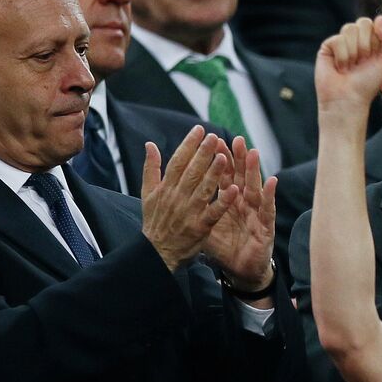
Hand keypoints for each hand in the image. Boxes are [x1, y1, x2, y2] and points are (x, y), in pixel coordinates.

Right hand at [139, 126, 234, 270]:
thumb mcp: (147, 194)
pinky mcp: (200, 226)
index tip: (199, 129)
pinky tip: (235, 189)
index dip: (188, 145)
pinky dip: (224, 201)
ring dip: (214, 173)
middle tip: (214, 136)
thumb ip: (151, 168)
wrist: (157, 252)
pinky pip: (214, 212)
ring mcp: (189, 212)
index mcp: (165, 188)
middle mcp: (176, 197)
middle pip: (191, 172)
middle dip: (203, 153)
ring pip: (203, 189)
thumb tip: (150, 144)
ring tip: (224, 156)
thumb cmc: (155, 221)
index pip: (177, 162)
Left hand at [201, 136, 276, 294]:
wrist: (240, 270)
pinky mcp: (265, 226)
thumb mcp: (204, 225)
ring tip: (253, 152)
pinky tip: (272, 181)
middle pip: (240, 177)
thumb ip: (194, 207)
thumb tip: (174, 192)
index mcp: (227, 201)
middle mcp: (243, 203)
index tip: (212, 141)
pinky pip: (267, 209)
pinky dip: (269, 195)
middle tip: (236, 139)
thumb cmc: (224, 247)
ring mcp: (255, 213)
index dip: (218, 159)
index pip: (222, 176)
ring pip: (255, 188)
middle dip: (238, 158)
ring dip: (254, 170)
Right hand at [316, 16, 381, 116]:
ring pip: (349, 28)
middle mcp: (357, 39)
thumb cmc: (368, 83)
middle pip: (363, 22)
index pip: (376, 24)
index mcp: (373, 41)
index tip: (374, 58)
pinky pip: (337, 39)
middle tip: (362, 62)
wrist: (348, 98)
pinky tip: (340, 67)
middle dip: (366, 45)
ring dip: (354, 52)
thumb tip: (380, 18)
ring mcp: (342, 41)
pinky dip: (342, 56)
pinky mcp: (328, 46)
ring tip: (351, 66)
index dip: (377, 41)